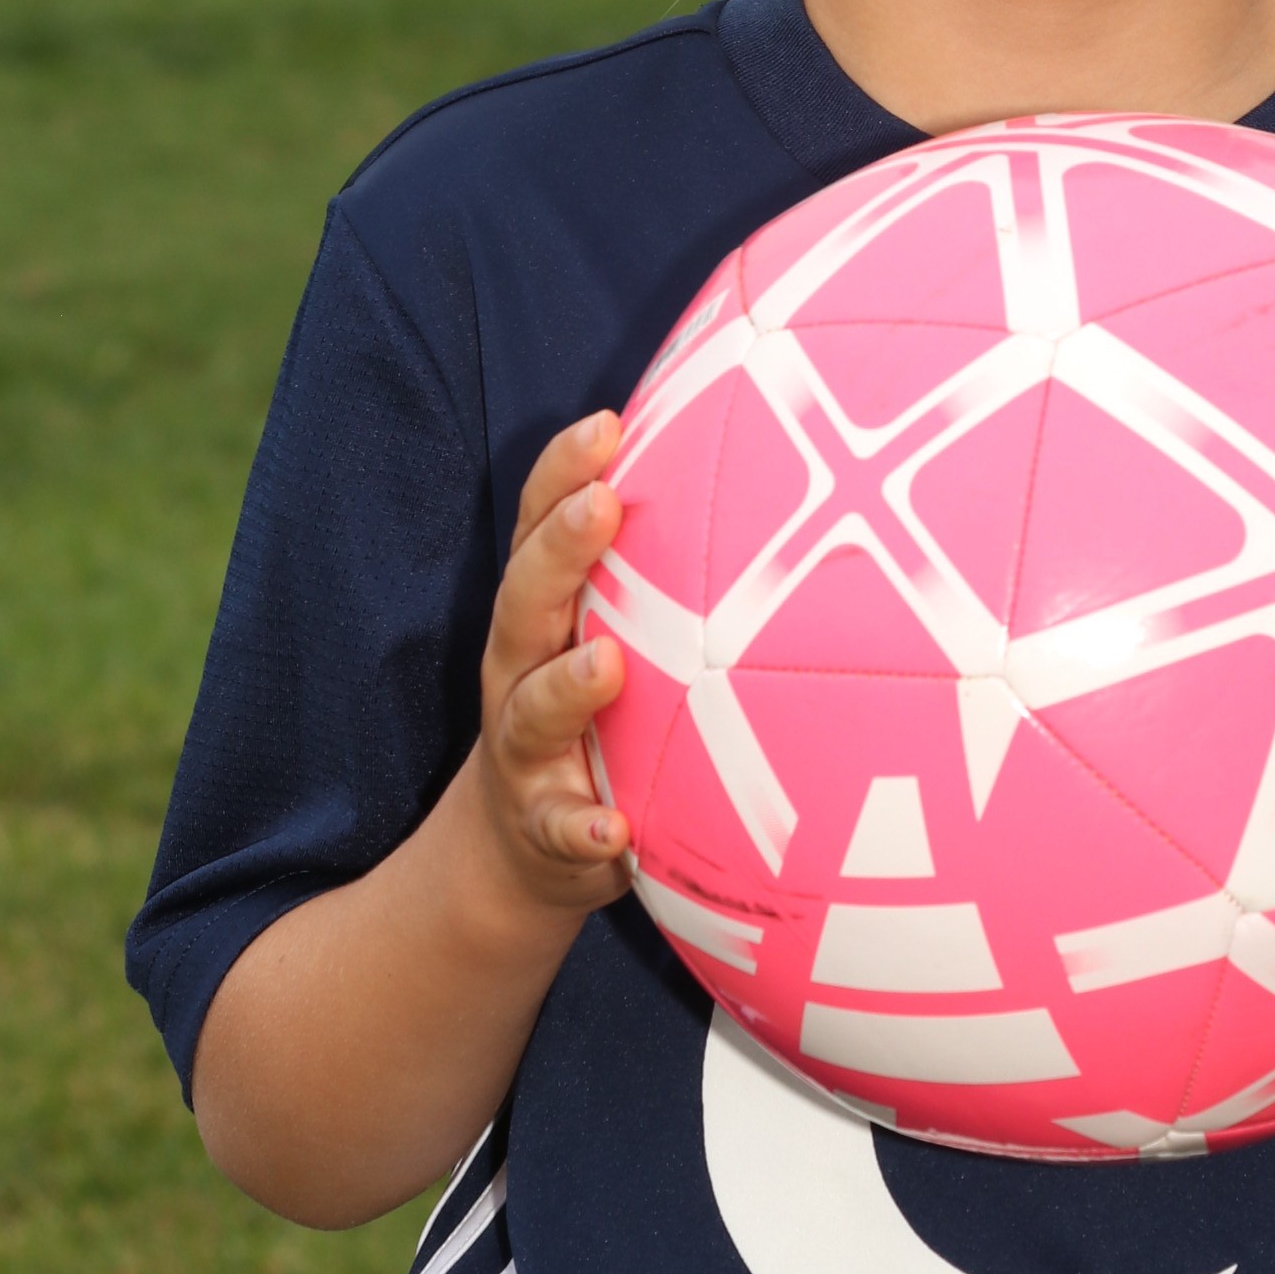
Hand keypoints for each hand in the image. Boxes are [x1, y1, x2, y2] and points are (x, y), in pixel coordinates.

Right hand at [465, 411, 634, 918]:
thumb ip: (652, 574)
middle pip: (525, 601)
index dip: (561, 474)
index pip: (538, 530)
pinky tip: (610, 832)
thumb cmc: (588, 715)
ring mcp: (526, 751)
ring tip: (605, 665)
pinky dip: (581, 831)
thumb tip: (754, 468)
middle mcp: (522, 671)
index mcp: (543, 616)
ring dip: (566, 687)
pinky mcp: (545, 829)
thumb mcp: (606, 635)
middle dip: (560, 550)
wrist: (520, 850)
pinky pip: (560, 831)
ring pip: (532, 711)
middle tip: (602, 505)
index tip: (604, 424)